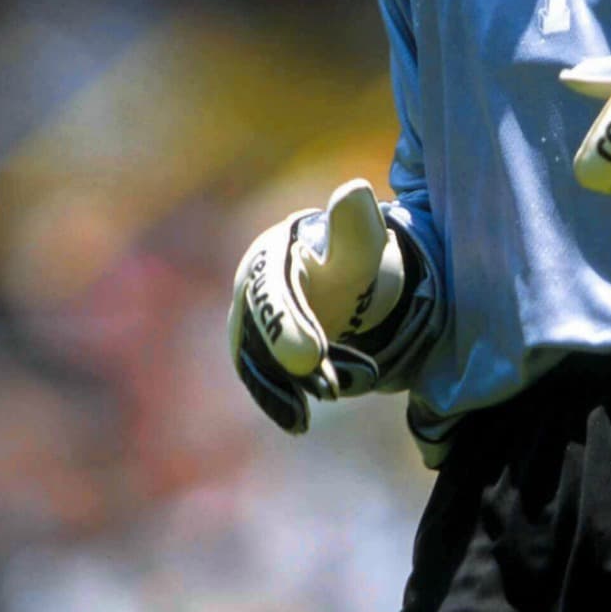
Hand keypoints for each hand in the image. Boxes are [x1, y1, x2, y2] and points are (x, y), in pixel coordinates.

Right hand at [227, 178, 406, 432]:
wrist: (340, 277)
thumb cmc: (351, 254)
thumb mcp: (362, 239)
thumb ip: (356, 225)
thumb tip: (354, 191)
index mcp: (271, 256)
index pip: (270, 290)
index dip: (285, 324)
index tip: (310, 355)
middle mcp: (249, 290)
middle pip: (258, 329)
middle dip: (288, 361)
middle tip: (328, 388)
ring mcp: (248, 324)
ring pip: (258, 359)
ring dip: (286, 386)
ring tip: (326, 401)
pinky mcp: (255, 352)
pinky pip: (260, 378)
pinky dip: (278, 399)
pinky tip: (299, 421)